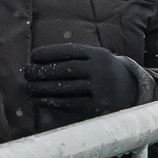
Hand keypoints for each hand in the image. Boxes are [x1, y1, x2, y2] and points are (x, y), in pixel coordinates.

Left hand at [23, 43, 151, 120]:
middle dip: (42, 71)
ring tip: (29, 88)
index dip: (49, 53)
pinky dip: (51, 102)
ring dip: (42, 88)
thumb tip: (37, 60)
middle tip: (27, 73)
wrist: (130, 91)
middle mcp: (101, 70)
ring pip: (65, 87)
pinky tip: (39, 100)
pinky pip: (69, 104)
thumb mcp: (95, 58)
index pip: (69, 51)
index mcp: (99, 55)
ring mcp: (100, 89)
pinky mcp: (96, 106)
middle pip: (65, 69)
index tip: (33, 56)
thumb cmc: (102, 72)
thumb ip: (73, 57)